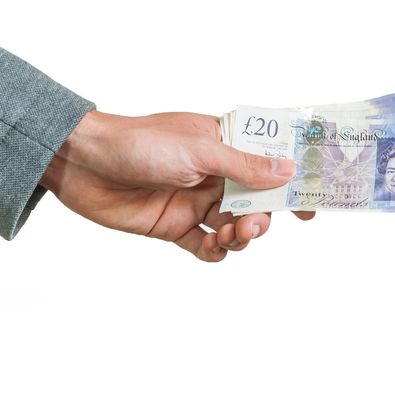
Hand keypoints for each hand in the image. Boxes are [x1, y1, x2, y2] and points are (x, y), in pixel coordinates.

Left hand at [40, 110, 313, 260]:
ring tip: (228, 235)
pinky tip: (210, 247)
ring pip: (235, 226)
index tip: (310, 205)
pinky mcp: (175, 226)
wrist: (83, 164)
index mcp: (225, 146)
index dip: (291, 183)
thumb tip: (288, 171)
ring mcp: (195, 201)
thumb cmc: (140, 142)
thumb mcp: (200, 150)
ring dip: (240, 236)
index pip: (269, 163)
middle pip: (257, 202)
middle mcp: (215, 174)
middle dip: (263, 218)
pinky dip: (214, 251)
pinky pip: (205, 246)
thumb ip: (245, 165)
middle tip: (255, 225)